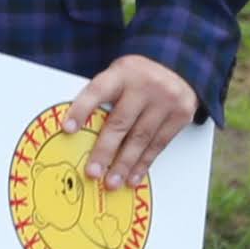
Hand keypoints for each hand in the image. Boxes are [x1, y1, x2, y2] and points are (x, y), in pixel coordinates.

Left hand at [75, 53, 200, 191]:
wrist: (179, 66)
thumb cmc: (136, 78)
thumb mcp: (118, 75)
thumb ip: (103, 98)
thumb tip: (77, 133)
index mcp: (122, 73)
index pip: (97, 91)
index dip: (81, 110)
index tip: (67, 129)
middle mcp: (145, 85)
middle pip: (120, 122)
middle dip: (105, 151)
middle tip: (92, 173)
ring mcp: (166, 100)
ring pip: (141, 138)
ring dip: (124, 165)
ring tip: (111, 183)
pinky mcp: (182, 114)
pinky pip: (159, 144)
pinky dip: (143, 163)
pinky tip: (132, 177)